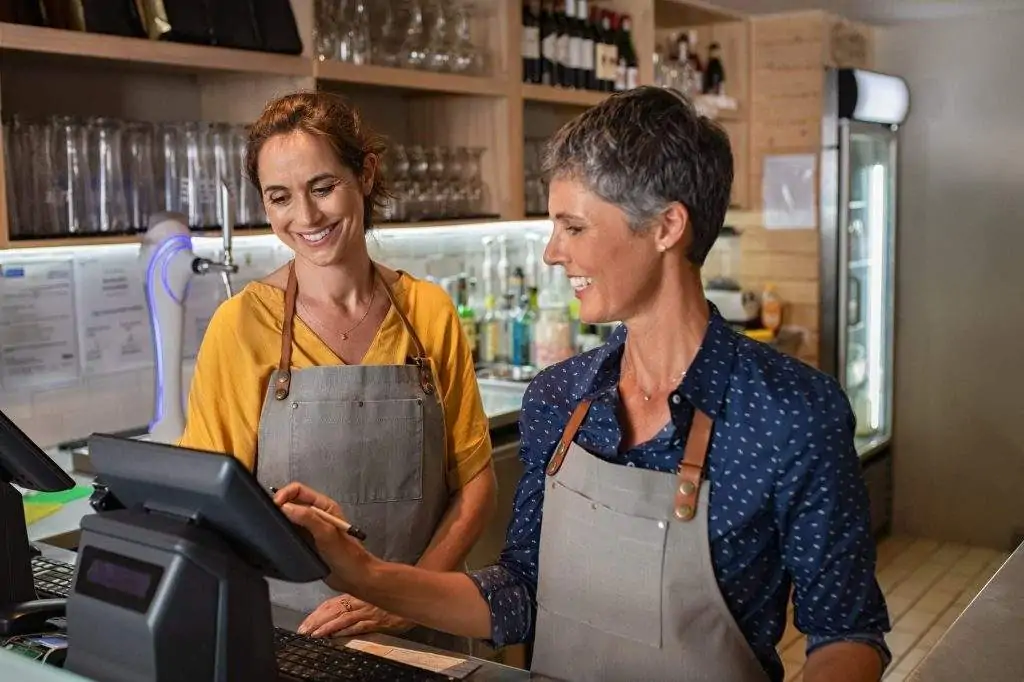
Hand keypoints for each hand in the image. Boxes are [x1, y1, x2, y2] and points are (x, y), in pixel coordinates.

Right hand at [274, 482, 372, 591]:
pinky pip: (289, 534)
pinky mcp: (305, 544)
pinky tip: (277, 540)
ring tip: (272, 528)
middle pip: (291, 503)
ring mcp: (309, 530)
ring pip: (289, 519)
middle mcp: (316, 516)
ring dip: (280, 521)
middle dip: (279, 507)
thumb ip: (308, 518)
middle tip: (269, 517)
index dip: (284, 494)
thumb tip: (285, 507)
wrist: (354, 578)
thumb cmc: (349, 556)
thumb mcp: (327, 534)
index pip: (298, 490)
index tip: (275, 505)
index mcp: (324, 506)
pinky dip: (281, 534)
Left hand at [298, 594, 414, 638]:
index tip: (305, 622)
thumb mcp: (371, 593)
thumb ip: (356, 597)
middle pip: (333, 610)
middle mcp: (359, 600)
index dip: (317, 613)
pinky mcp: (377, 621)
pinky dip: (344, 631)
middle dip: (316, 621)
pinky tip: (334, 636)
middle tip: (302, 631)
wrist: (412, 593)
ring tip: (313, 635)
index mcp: (356, 593)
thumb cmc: (392, 593)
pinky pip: (357, 626)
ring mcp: (367, 611)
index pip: (331, 603)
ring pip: (342, 618)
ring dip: (326, 627)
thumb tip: (340, 605)